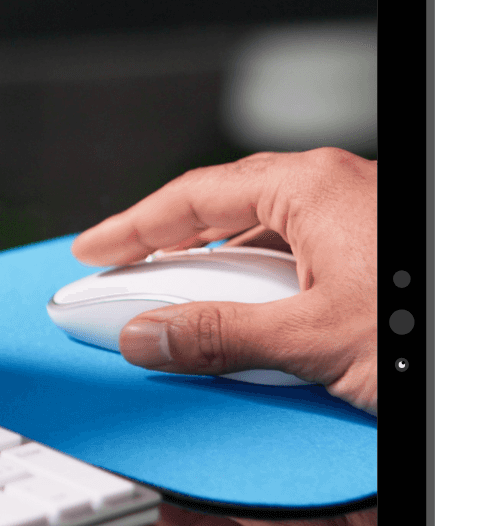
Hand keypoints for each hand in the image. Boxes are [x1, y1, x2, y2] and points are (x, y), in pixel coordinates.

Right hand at [71, 148, 377, 413]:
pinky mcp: (382, 247)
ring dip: (218, 267)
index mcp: (310, 187)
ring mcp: (364, 214)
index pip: (191, 197)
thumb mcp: (313, 338)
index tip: (92, 252)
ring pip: (265, 231)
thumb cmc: (433, 322)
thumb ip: (221, 337)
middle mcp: (336, 188)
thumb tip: (148, 337)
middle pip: (224, 209)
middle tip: (123, 274)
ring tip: (181, 300)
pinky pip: (302, 249)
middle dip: (168, 245)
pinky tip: (253, 313)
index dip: (130, 229)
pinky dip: (261, 278)